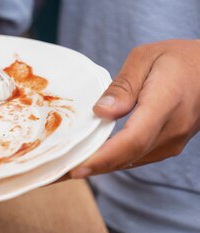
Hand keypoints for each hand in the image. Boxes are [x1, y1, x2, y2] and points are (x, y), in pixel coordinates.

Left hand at [70, 39, 199, 178]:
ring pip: (132, 161)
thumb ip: (123, 86)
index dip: (104, 156)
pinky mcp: (170, 144)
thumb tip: (101, 112)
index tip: (76, 167)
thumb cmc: (177, 58)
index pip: (134, 139)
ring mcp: (174, 140)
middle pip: (128, 156)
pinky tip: (89, 160)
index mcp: (166, 103)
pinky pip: (138, 157)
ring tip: (64, 171)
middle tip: (55, 174)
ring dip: (99, 167)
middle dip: (91, 167)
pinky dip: (113, 161)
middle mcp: (173, 128)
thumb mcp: (146, 58)